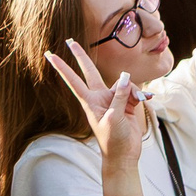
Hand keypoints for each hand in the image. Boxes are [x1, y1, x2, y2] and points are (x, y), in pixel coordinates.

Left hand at [44, 39, 145, 163]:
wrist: (124, 155)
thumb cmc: (113, 140)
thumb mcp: (115, 118)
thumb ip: (120, 96)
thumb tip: (126, 76)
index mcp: (90, 102)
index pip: (73, 81)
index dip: (62, 67)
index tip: (50, 55)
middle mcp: (100, 97)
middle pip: (90, 72)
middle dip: (81, 57)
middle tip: (70, 41)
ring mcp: (113, 99)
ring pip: (122, 83)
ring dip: (132, 90)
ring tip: (138, 101)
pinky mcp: (126, 103)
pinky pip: (133, 91)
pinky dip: (139, 94)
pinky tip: (146, 99)